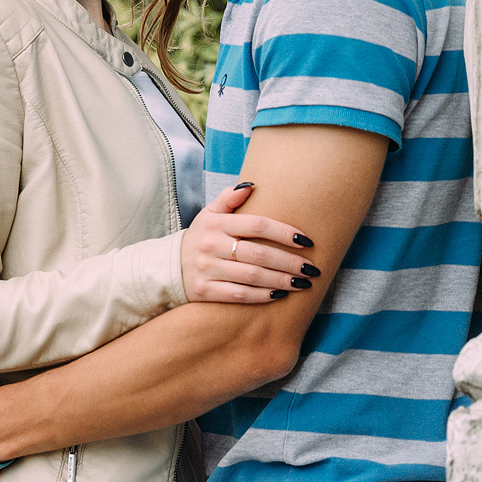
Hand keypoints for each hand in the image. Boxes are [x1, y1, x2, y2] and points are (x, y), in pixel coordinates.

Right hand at [179, 183, 323, 304]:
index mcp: (216, 224)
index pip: (257, 225)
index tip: (306, 241)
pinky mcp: (205, 292)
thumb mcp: (209, 214)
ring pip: (252, 277)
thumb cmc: (201, 238)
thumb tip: (252, 185)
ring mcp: (208, 270)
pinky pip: (240, 295)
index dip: (284, 232)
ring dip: (281, 281)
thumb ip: (229, 198)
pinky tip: (280, 295)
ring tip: (302, 283)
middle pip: (259, 254)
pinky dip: (262, 296)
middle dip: (290, 262)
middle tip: (311, 269)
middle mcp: (211, 246)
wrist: (170, 268)